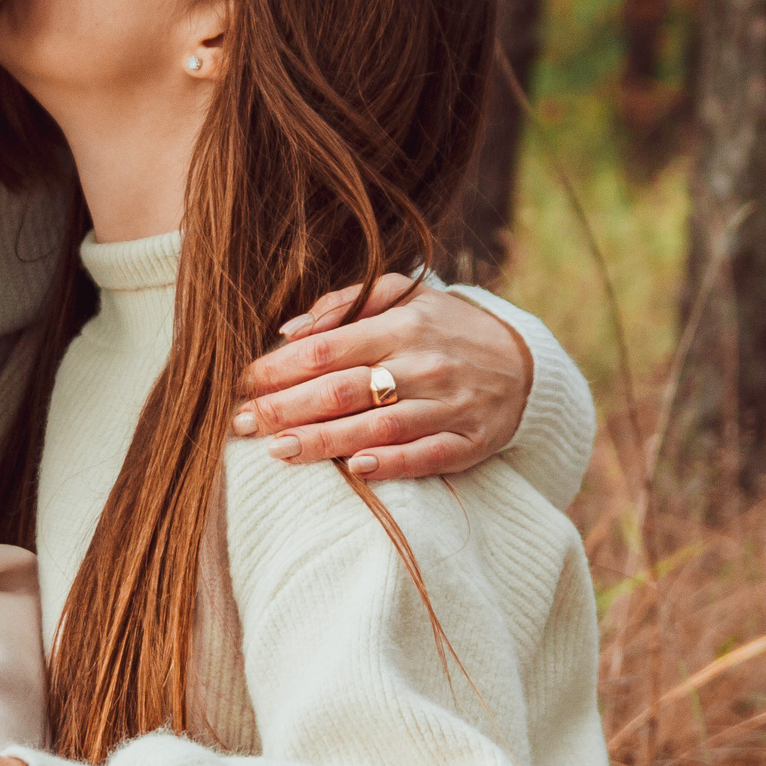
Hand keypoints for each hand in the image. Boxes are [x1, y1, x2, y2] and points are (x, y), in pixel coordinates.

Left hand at [235, 275, 532, 480]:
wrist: (525, 361)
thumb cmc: (442, 327)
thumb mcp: (403, 295)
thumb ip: (345, 304)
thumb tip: (288, 330)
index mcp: (402, 325)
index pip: (327, 349)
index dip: (278, 368)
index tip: (240, 384)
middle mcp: (425, 364)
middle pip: (343, 390)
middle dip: (286, 408)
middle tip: (241, 423)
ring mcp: (450, 405)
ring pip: (379, 426)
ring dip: (324, 441)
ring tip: (277, 450)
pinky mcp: (471, 441)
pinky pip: (427, 456)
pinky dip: (391, 463)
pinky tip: (354, 469)